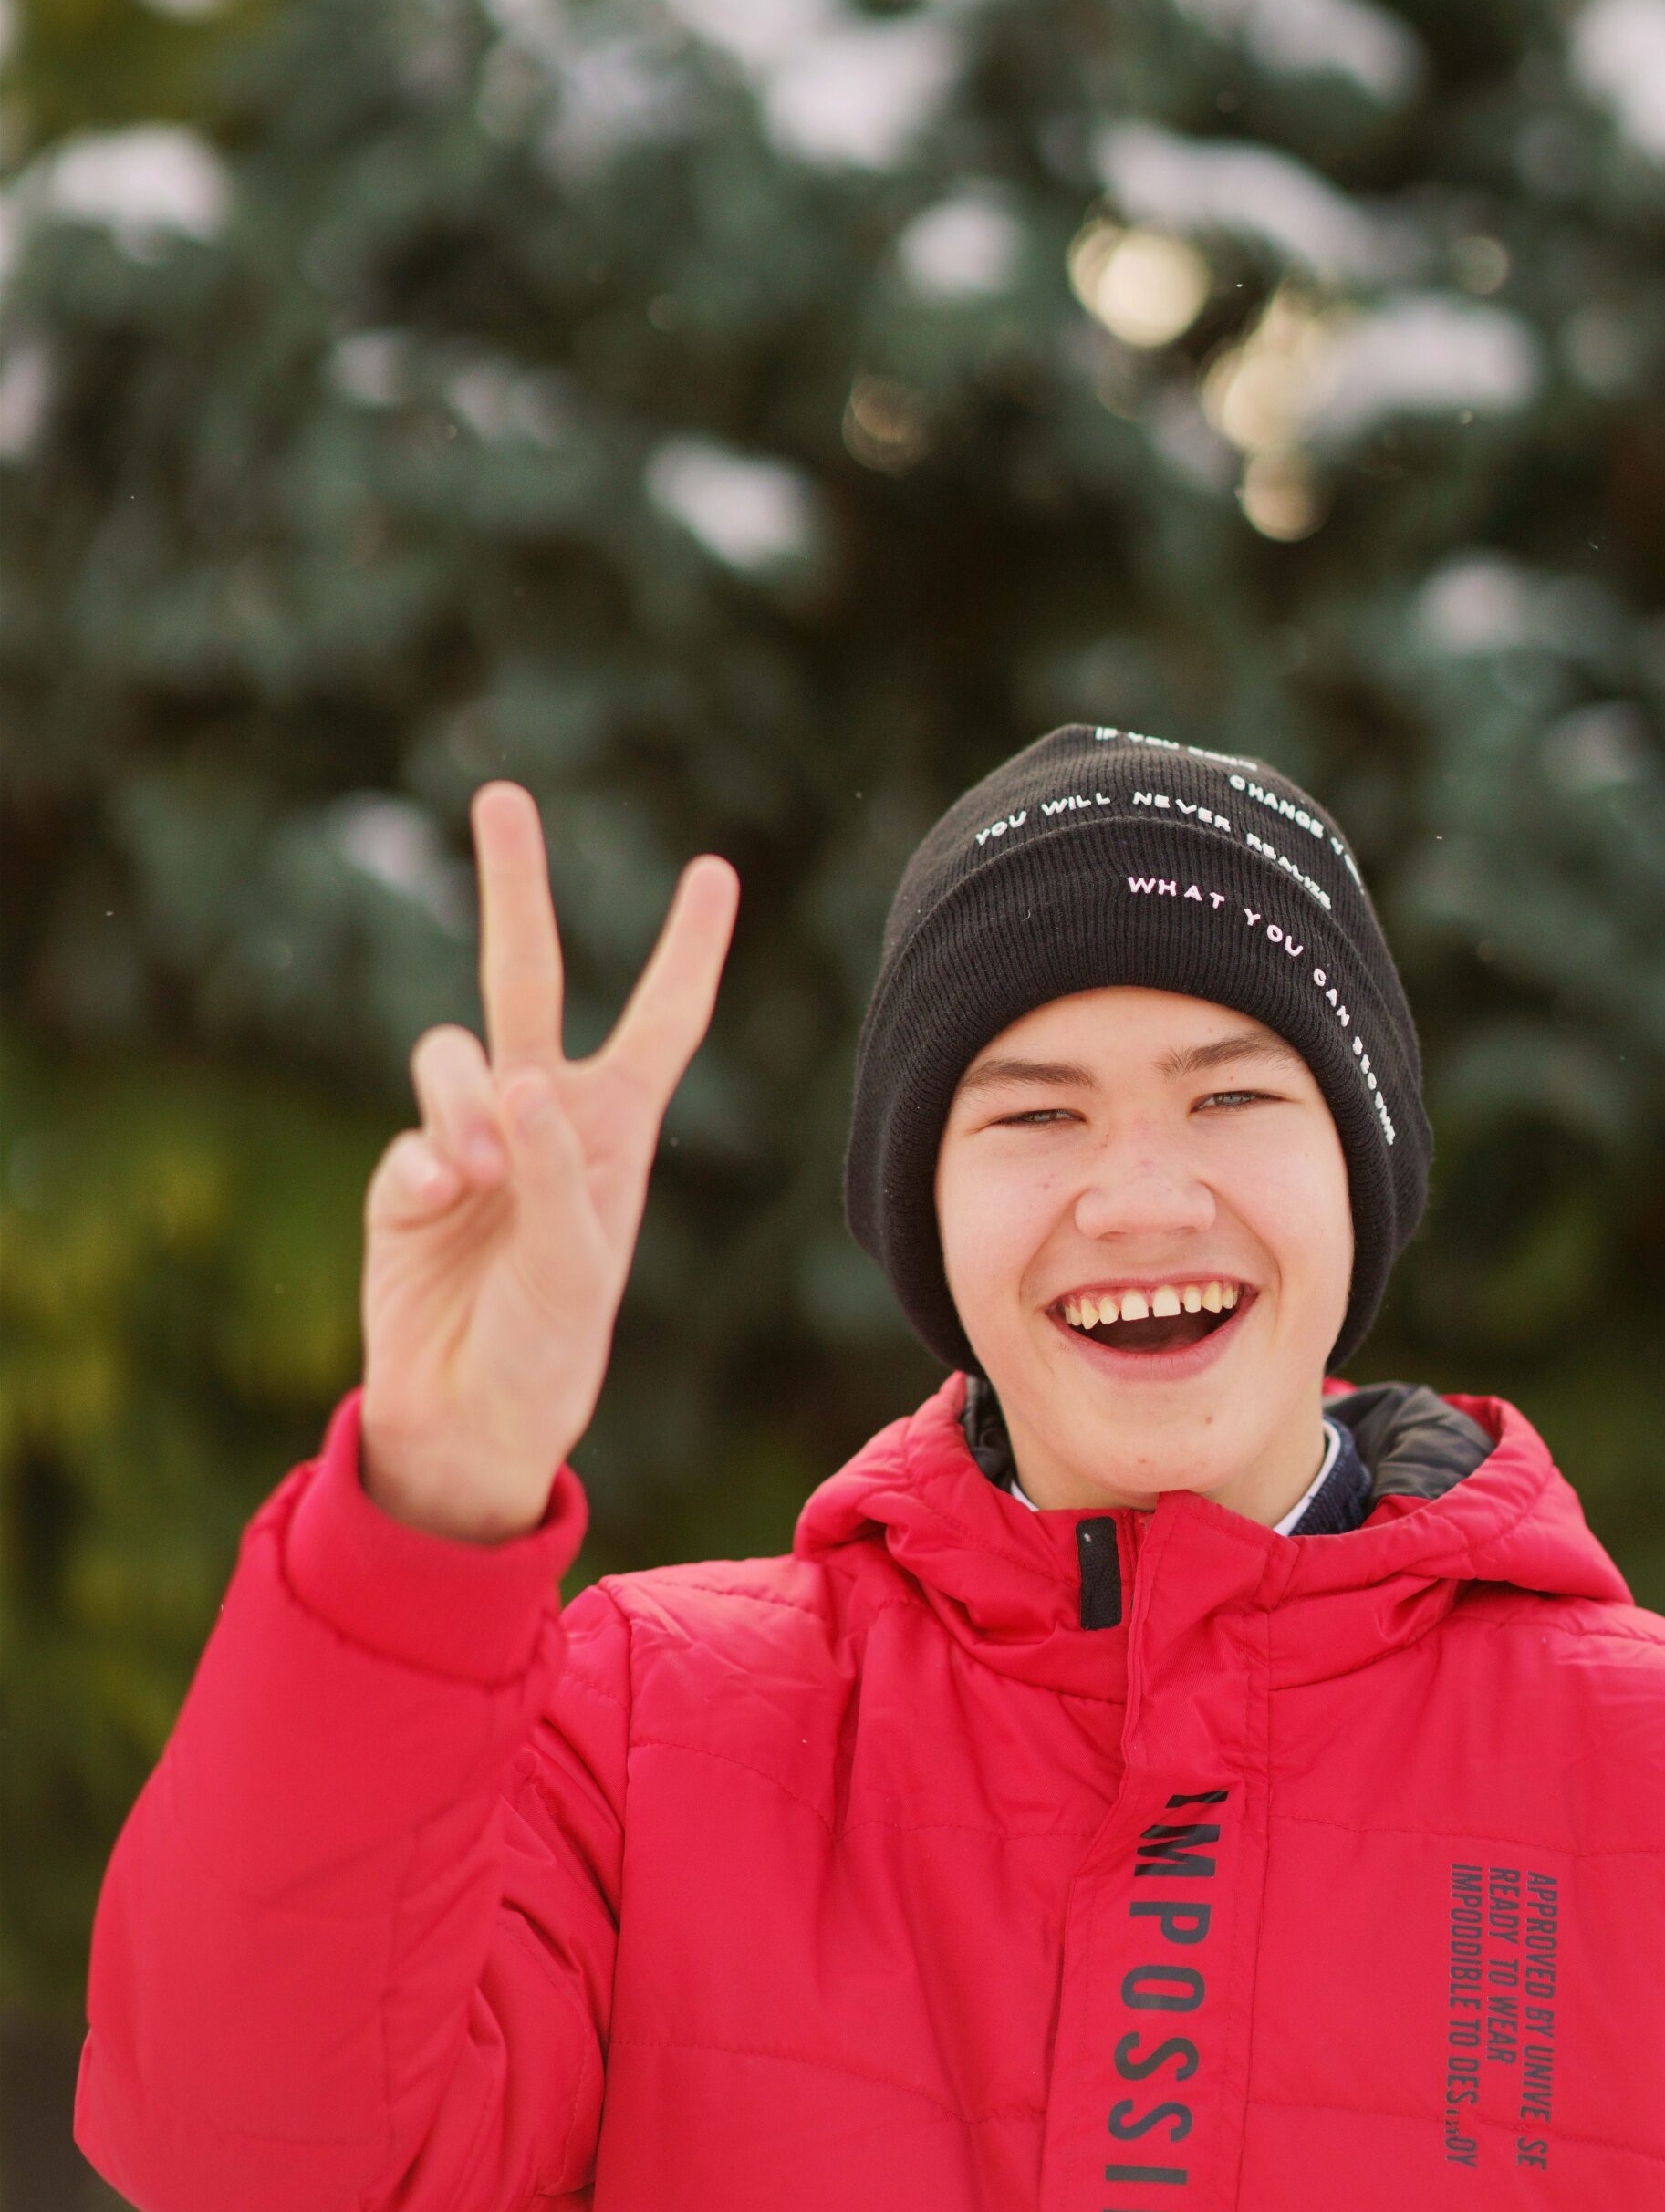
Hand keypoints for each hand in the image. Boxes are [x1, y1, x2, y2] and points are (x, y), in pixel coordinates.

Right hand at [358, 783, 738, 1540]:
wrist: (466, 1418)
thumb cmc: (547, 1348)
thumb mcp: (573, 1268)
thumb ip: (549, 1172)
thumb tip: (515, 1079)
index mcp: (614, 1127)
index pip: (661, 1020)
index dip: (686, 948)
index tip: (713, 870)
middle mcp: (542, 1114)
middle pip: (525, 972)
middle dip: (515, 884)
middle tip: (501, 793)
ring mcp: (467, 1137)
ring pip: (451, 1050)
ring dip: (463, 1098)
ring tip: (476, 1176)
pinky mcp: (405, 1174)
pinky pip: (410, 1134)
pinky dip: (423, 1165)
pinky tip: (439, 1207)